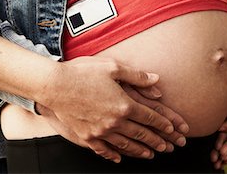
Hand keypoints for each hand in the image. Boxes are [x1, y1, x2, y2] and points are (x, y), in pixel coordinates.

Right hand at [38, 82, 189, 159]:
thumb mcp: (113, 67)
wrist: (54, 85)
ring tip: (150, 154)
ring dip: (140, 150)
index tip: (172, 129)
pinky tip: (119, 158)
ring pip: (125, 144)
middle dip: (156, 140)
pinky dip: (113, 155)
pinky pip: (103, 150)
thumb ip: (137, 75)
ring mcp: (100, 132)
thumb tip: (156, 79)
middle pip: (141, 134)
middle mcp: (115, 122)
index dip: (163, 124)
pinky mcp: (86, 136)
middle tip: (167, 147)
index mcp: (124, 104)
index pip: (149, 117)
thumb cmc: (83, 72)